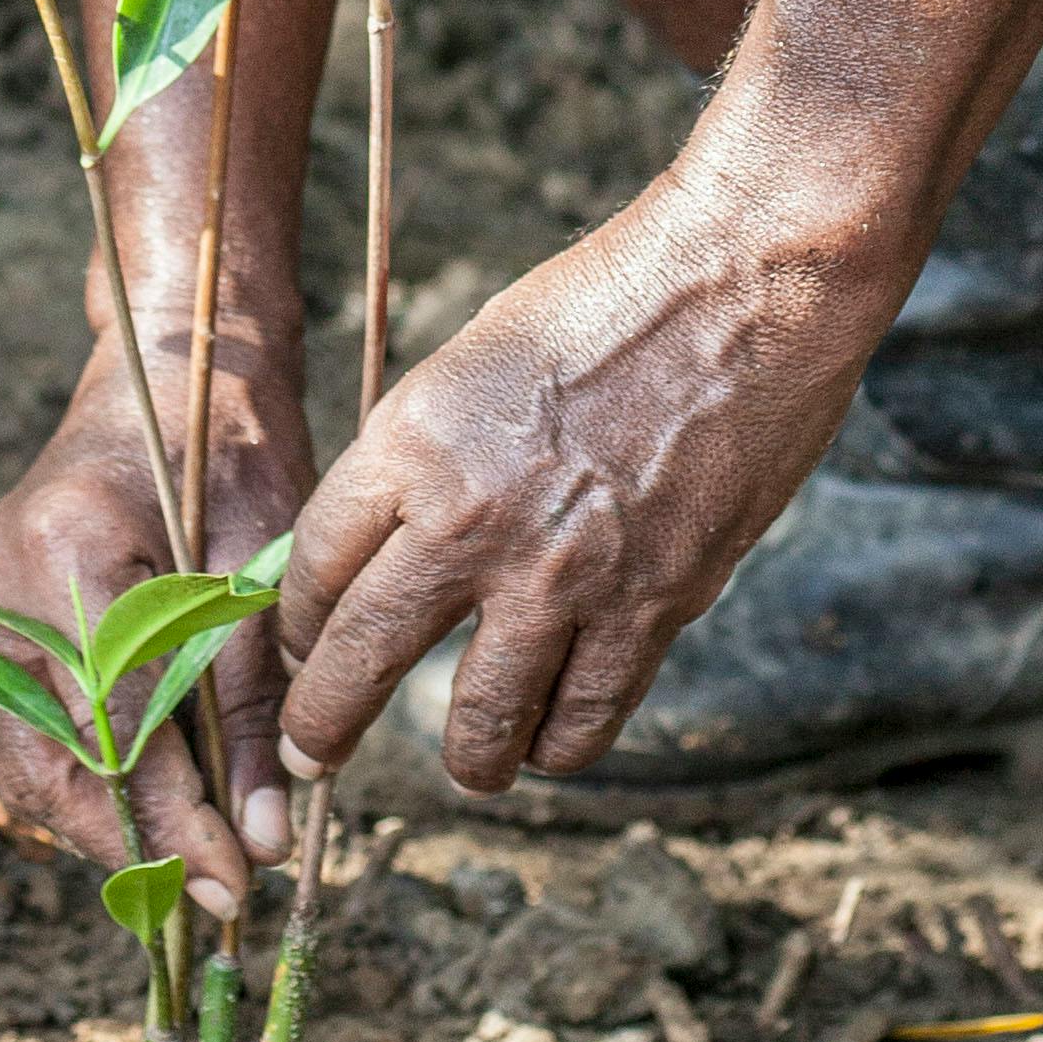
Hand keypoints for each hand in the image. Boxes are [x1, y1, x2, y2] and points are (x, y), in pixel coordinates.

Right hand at [0, 319, 312, 916]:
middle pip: (47, 762)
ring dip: (105, 827)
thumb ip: (252, 703)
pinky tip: (153, 809)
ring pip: (26, 760)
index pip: (111, 725)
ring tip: (189, 867)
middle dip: (131, 842)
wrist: (177, 366)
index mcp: (67, 550)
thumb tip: (262, 840)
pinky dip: (88, 780)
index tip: (232, 881)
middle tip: (214, 896)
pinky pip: (27, 729)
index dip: (170, 817)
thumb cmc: (233, 447)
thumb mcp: (260, 568)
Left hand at [275, 164, 891, 795]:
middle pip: (359, 662)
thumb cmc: (612, 298)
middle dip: (321, 726)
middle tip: (310, 755)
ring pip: (480, 729)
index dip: (295, 624)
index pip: (313, 568)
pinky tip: (555, 732)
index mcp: (413, 441)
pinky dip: (560, 742)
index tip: (302, 648)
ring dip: (465, 761)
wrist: (746, 279)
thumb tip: (392, 545)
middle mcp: (471, 519)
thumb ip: (427, 458)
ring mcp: (564, 574)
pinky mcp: (654, 605)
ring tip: (470, 762)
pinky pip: (584, 721)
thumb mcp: (477, 359)